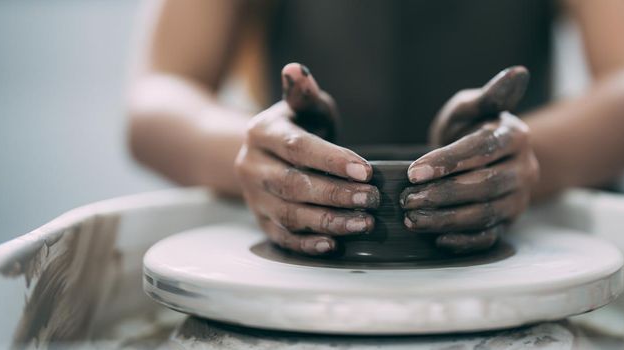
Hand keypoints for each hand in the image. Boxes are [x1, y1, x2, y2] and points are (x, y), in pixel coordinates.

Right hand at [235, 63, 378, 254]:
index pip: (298, 147)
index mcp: (261, 133)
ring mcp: (254, 197)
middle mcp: (251, 166)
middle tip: (372, 199)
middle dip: (337, 194)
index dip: (332, 160)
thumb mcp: (303, 108)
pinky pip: (283, 237)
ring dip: (329, 221)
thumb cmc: (296, 127)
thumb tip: (296, 70)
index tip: (366, 170)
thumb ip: (303, 93)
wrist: (264, 155)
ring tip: (364, 223)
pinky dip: (308, 244)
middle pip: (294, 185)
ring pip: (290, 214)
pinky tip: (334, 245)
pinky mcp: (261, 221)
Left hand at [401, 66, 539, 253]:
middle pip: (485, 186)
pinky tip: (436, 238)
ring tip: (413, 217)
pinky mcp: (509, 223)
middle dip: (442, 194)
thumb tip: (517, 72)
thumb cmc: (471, 128)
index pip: (482, 149)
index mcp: (516, 136)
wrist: (486, 159)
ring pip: (485, 214)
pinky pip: (488, 237)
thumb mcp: (473, 108)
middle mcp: (525, 169)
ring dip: (446, 219)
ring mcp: (518, 199)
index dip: (447, 161)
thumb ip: (488, 95)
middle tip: (407, 199)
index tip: (413, 171)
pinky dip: (463, 241)